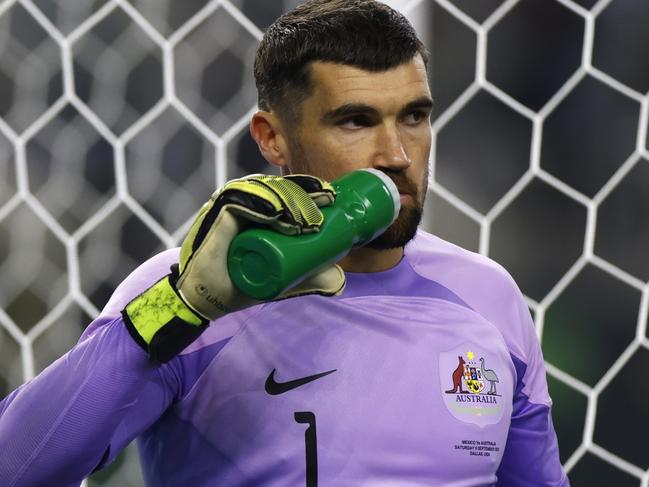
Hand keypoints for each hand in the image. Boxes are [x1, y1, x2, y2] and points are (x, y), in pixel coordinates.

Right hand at [122, 174, 344, 361]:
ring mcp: (229, 205)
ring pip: (264, 190)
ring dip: (288, 199)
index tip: (332, 199)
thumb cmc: (242, 284)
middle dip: (305, 192)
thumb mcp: (283, 280)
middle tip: (325, 207)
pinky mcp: (217, 214)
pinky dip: (261, 204)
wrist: (208, 301)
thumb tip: (339, 279)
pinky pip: (240, 200)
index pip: (288, 189)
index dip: (311, 189)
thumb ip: (309, 278)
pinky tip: (279, 213)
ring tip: (308, 219)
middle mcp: (244, 200)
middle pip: (279, 186)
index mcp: (259, 207)